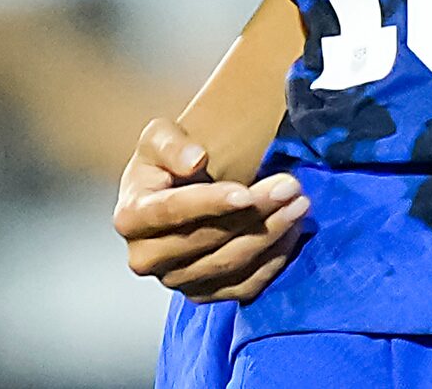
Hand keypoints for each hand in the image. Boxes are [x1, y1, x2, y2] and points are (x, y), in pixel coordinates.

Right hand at [116, 118, 309, 302]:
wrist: (175, 191)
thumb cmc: (168, 159)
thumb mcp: (160, 137)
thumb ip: (171, 143)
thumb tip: (195, 160)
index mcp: (131, 217)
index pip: (173, 212)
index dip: (211, 204)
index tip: (248, 194)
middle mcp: (147, 258)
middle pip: (208, 240)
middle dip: (255, 213)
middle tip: (291, 187)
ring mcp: (176, 280)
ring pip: (229, 265)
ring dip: (271, 235)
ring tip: (301, 204)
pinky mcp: (204, 294)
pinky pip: (244, 286)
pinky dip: (273, 261)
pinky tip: (293, 231)